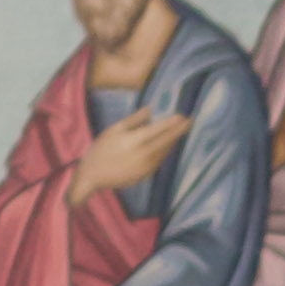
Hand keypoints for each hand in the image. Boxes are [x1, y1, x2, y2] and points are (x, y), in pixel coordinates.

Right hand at [69, 106, 187, 205]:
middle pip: (166, 141)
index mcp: (135, 141)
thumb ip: (134, 120)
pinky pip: (159, 161)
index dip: (172, 123)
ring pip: (164, 152)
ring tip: (182, 131)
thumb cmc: (101, 150)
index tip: (183, 116)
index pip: (159, 130)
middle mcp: (143, 154)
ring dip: (174, 141)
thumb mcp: (114, 130)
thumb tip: (150, 110)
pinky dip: (166, 151)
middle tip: (190, 121)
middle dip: (179, 131)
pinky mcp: (145, 175)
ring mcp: (146, 167)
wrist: (93, 176)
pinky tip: (169, 145)